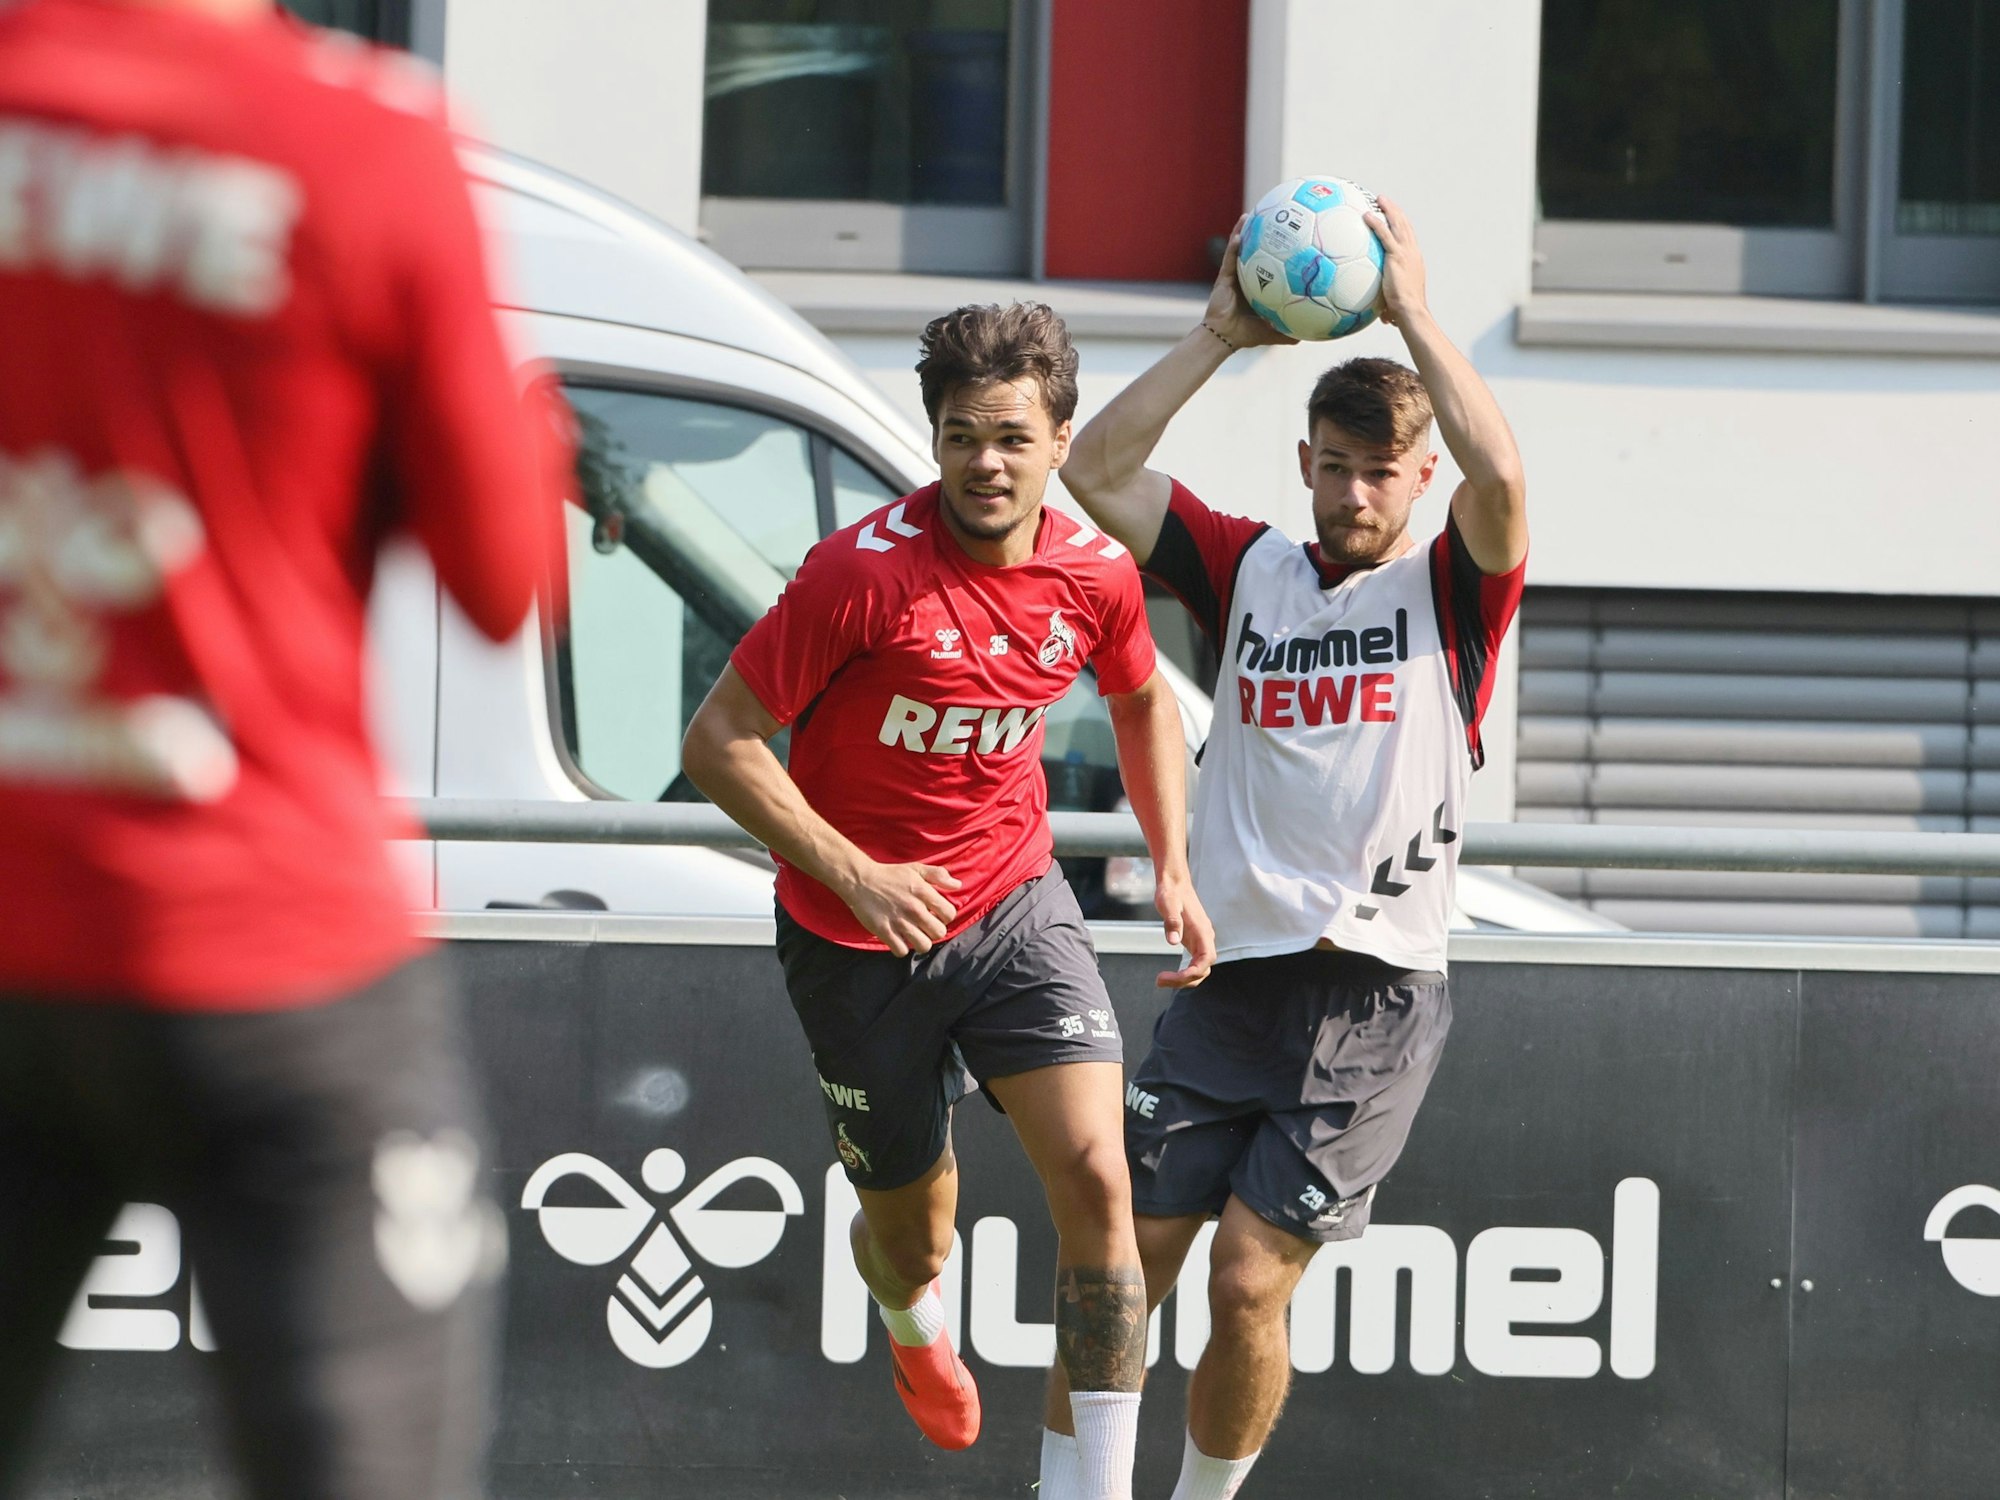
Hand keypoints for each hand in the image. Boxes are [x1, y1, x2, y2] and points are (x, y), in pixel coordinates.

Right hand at [839, 860, 962, 955]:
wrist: (860, 880)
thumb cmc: (890, 875)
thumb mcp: (916, 868)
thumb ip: (938, 875)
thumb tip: (957, 885)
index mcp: (923, 892)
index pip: (949, 914)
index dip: (945, 916)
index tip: (936, 914)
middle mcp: (914, 908)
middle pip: (939, 933)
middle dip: (934, 931)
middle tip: (925, 926)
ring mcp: (899, 922)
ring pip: (924, 946)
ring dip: (921, 942)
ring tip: (915, 935)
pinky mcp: (884, 931)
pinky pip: (902, 951)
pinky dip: (902, 948)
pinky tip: (899, 939)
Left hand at [1153, 872, 1214, 988]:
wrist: (1175, 882)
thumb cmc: (1171, 891)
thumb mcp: (1167, 904)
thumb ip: (1172, 922)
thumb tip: (1173, 941)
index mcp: (1202, 931)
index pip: (1206, 960)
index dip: (1193, 973)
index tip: (1176, 977)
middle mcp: (1205, 938)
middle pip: (1203, 969)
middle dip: (1185, 980)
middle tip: (1160, 981)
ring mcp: (1200, 940)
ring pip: (1199, 969)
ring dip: (1183, 979)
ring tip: (1161, 980)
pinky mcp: (1194, 941)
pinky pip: (1194, 964)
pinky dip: (1183, 973)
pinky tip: (1169, 976)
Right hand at [1201, 215, 1297, 352]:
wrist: (1224, 337)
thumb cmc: (1246, 335)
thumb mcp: (1273, 332)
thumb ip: (1290, 332)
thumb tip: (1311, 333)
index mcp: (1258, 287)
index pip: (1269, 266)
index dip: (1277, 252)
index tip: (1288, 238)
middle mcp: (1246, 278)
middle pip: (1253, 252)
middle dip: (1259, 235)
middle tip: (1269, 217)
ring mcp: (1233, 276)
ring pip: (1238, 250)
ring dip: (1242, 232)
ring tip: (1248, 216)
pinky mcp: (1223, 278)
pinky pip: (1229, 259)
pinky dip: (1233, 247)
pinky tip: (1239, 235)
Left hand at [1363, 194, 1427, 328]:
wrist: (1411, 311)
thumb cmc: (1403, 312)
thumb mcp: (1396, 302)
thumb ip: (1388, 302)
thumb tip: (1383, 315)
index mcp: (1414, 260)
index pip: (1408, 238)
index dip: (1402, 225)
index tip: (1395, 216)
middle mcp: (1413, 252)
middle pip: (1405, 225)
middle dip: (1396, 211)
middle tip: (1385, 201)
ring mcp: (1406, 252)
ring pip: (1398, 224)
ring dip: (1389, 209)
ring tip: (1379, 199)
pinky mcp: (1397, 256)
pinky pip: (1384, 235)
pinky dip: (1376, 223)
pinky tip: (1367, 215)